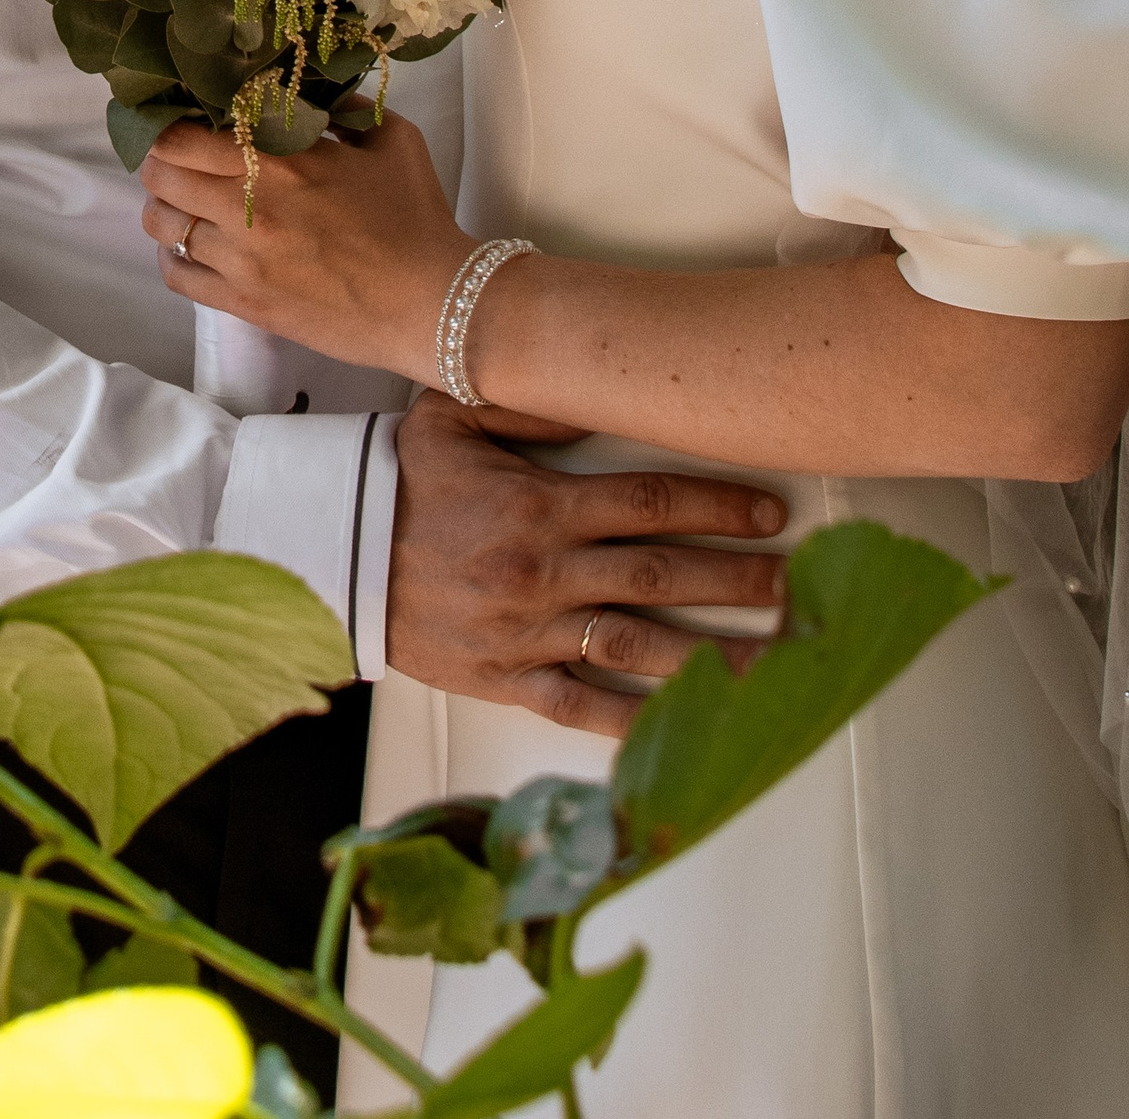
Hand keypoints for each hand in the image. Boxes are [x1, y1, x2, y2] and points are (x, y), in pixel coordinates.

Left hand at [140, 113, 465, 384]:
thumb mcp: (392, 139)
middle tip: (175, 157)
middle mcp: (249, 207)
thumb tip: (313, 92)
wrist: (432, 303)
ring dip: (164, 207)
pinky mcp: (245, 304)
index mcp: (281, 161)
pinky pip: (178, 277)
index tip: (175, 118)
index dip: (166, 124)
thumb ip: (346, 109)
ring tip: (183, 202)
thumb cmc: (416, 217)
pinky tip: (189, 247)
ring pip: (162, 225)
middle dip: (158, 160)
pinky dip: (172, 257)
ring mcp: (242, 260)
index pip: (182, 135)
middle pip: (160, 174)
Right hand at [386, 394, 787, 741]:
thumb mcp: (450, 419)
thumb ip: (526, 410)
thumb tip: (594, 400)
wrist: (332, 555)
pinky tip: (688, 728)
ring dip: (714, 652)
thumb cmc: (396, 482)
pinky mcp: (509, 678)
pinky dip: (637, 721)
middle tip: (796, 584)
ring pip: (640, 644)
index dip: (717, 505)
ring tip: (774, 659)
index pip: (650, 501)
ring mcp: (531, 630)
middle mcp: (546, 569)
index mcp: (540, 503)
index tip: (770, 510)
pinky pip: (582, 706)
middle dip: (738, 578)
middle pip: (663, 574)